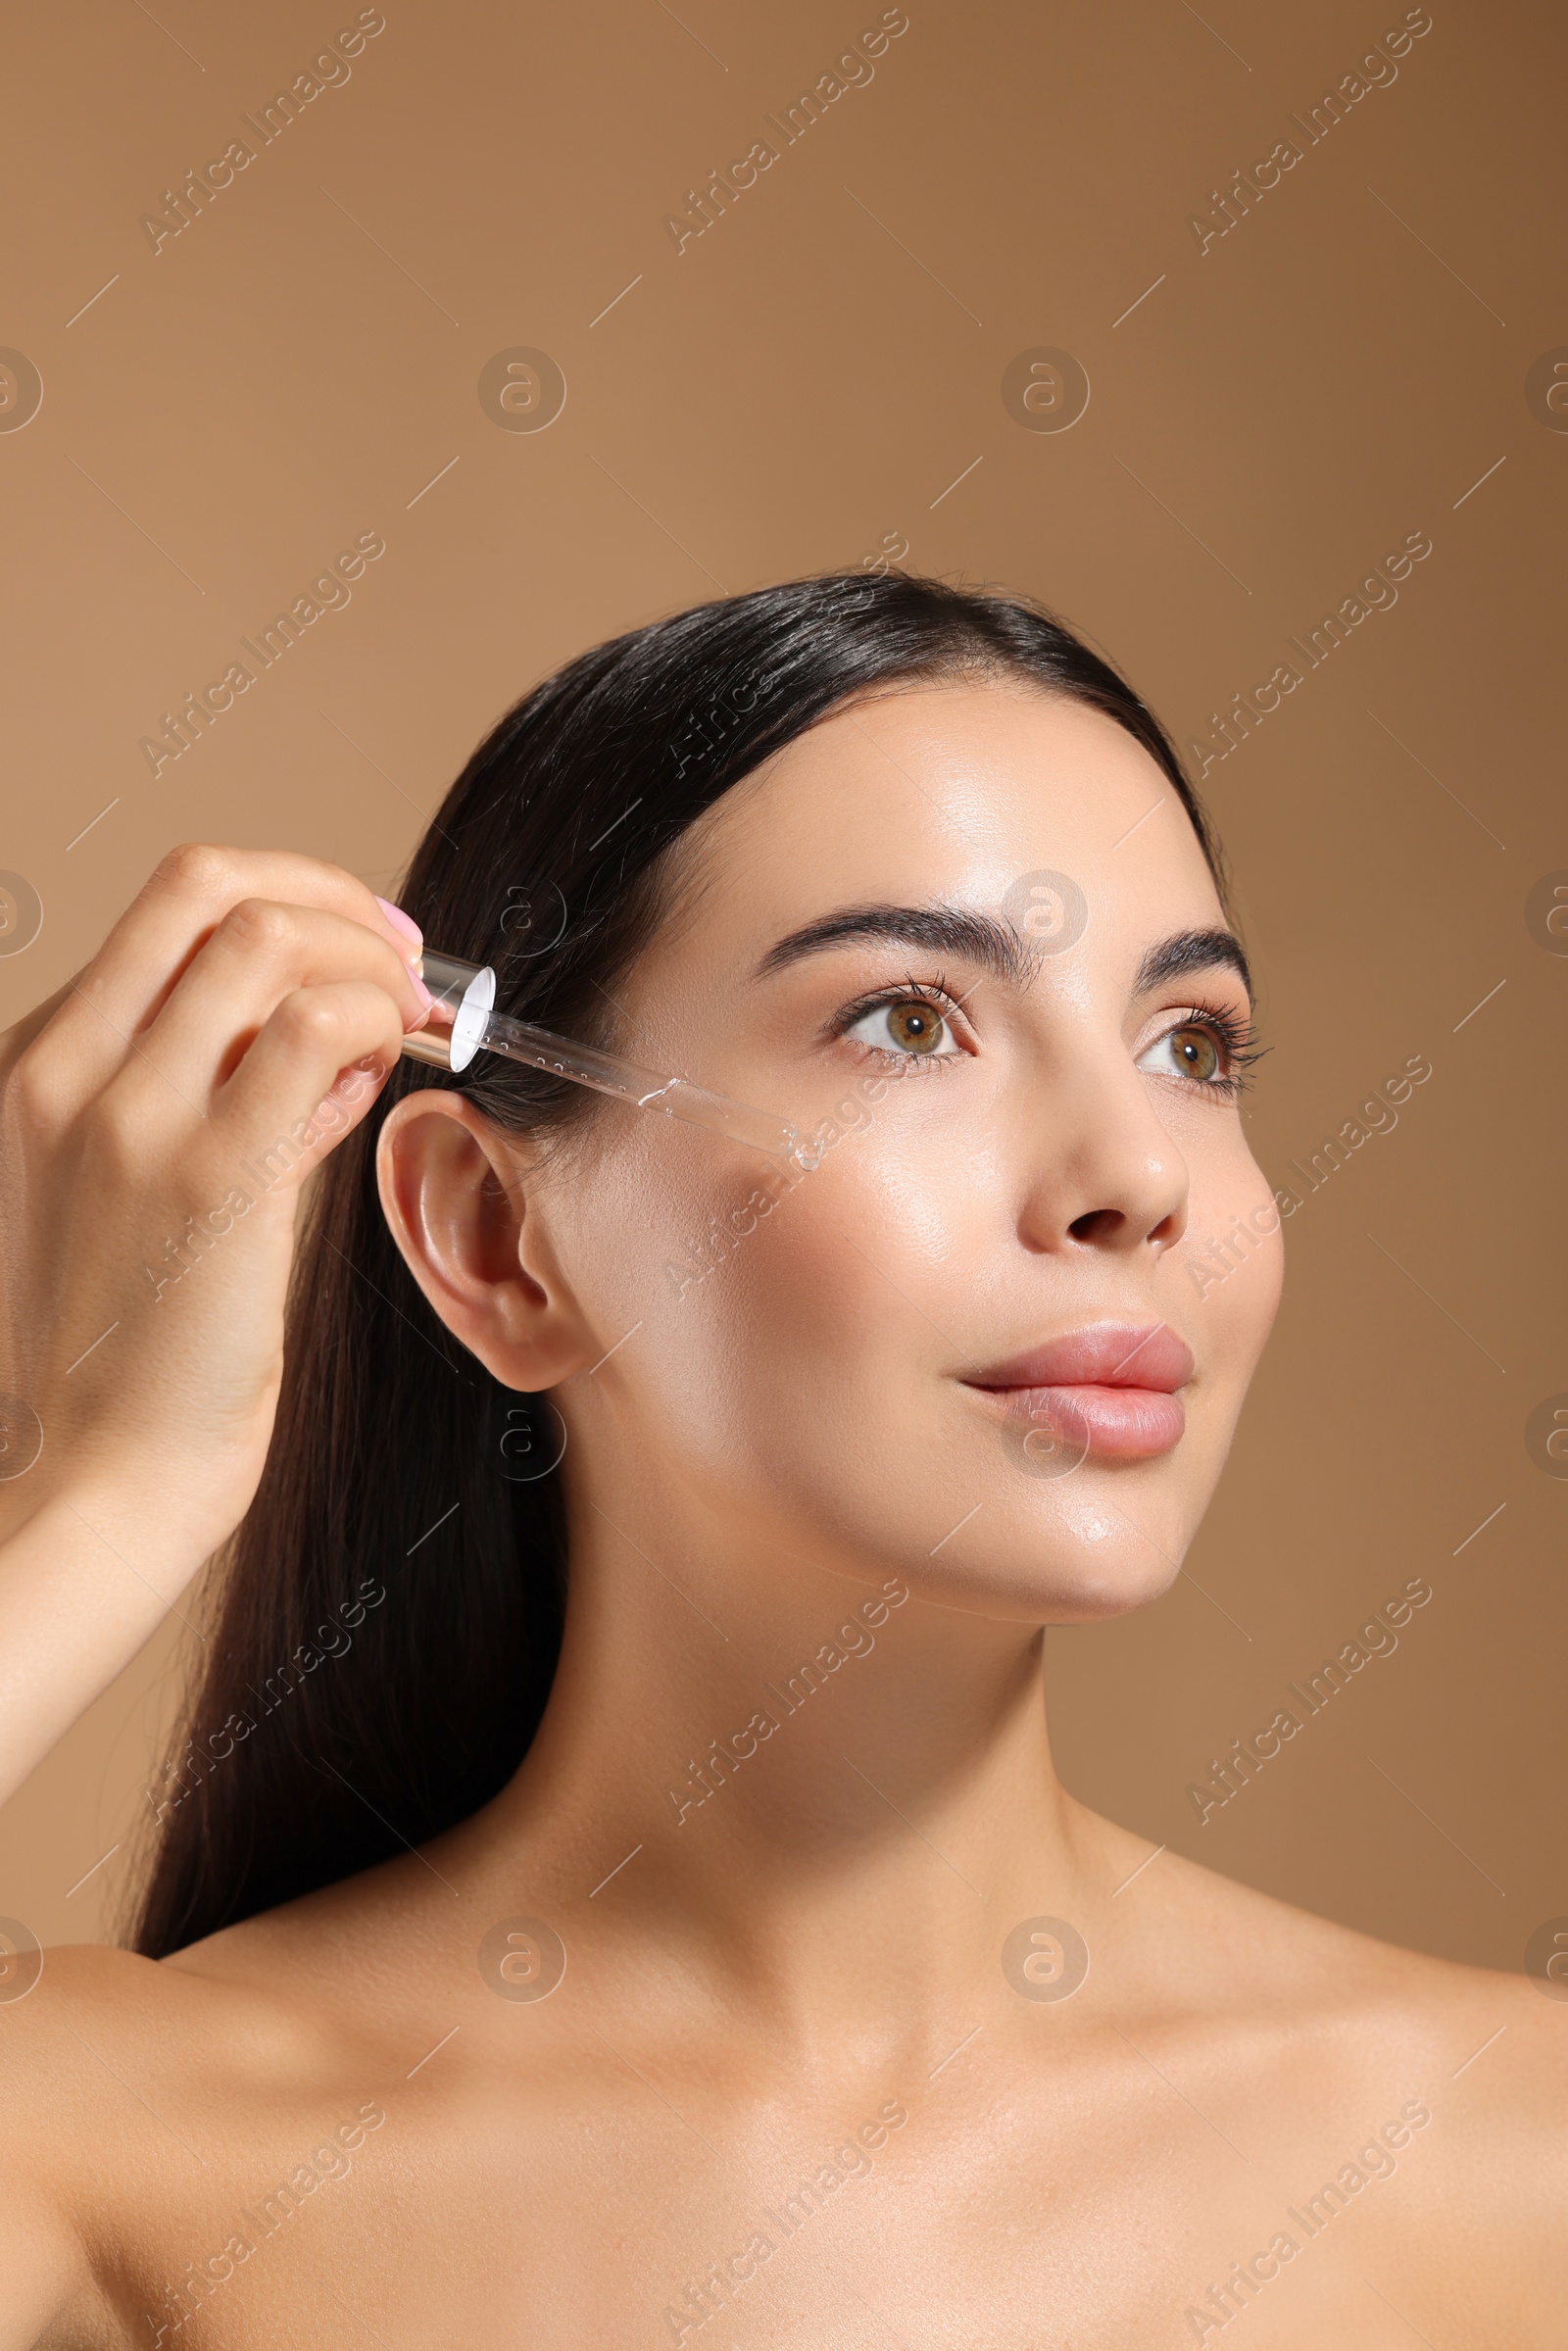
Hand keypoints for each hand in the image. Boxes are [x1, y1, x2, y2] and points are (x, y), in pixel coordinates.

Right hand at [0, 844, 430, 1568]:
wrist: (91, 1483)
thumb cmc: (124, 1363)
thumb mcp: (136, 1204)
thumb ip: (220, 1110)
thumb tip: (326, 1048)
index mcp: (34, 1071)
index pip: (166, 914)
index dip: (284, 904)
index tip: (356, 946)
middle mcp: (63, 1074)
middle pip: (205, 885)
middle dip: (330, 895)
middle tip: (403, 955)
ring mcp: (128, 1119)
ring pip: (268, 939)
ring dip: (369, 960)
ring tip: (411, 1018)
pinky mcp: (209, 1179)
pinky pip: (315, 1030)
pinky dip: (379, 1020)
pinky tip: (396, 1068)